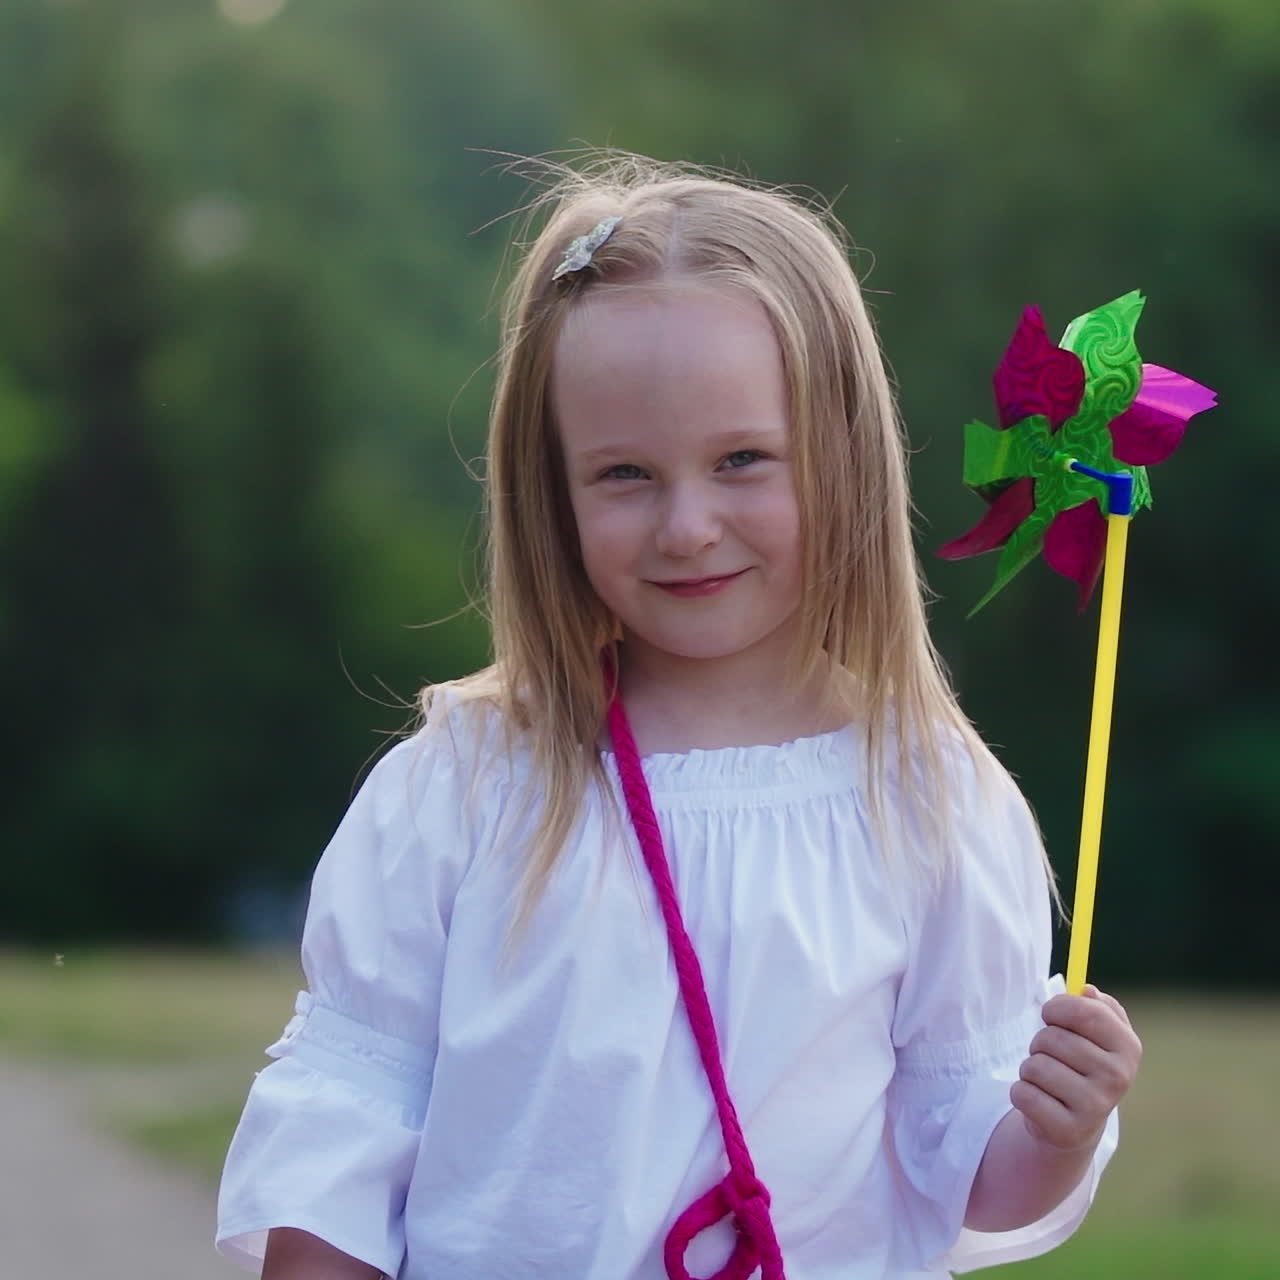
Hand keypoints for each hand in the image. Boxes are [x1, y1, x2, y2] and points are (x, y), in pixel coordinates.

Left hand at [1010, 984, 1141, 1152]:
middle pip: (1052, 1038)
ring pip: (1034, 1065)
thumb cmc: (1082, 1066)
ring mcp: (1096, 1107)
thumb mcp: (1097, 1035)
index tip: (1050, 1015)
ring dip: (1029, 1068)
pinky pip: (1022, 1093)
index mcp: (1128, 1047)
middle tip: (1052, 1056)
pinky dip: (1021, 1092)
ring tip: (1047, 1080)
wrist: (1077, 1123)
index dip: (1057, 1008)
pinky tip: (1040, 1101)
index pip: (1085, 1011)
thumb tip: (1087, 989)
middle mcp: (1118, 1078)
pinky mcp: (1068, 1130)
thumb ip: (1095, 1006)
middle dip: (1040, 1042)